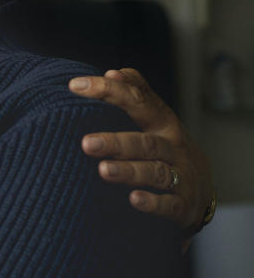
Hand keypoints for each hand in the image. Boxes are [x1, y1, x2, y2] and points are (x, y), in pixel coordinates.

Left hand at [69, 68, 211, 231]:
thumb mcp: (157, 119)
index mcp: (163, 122)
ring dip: (129, 171)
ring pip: (155, 172)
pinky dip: (153, 203)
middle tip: (86, 143)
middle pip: (145, 142)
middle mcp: (173, 147)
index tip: (75, 85)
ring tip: (103, 170)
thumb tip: (112, 72)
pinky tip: (134, 199)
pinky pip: (169, 204)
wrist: (201, 192)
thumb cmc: (167, 147)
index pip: (137, 101)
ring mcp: (181, 176)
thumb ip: (137, 94)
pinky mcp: (183, 205)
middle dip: (116, 142)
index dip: (108, 91)